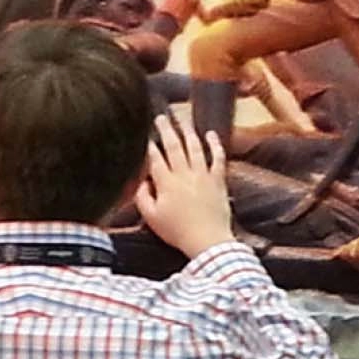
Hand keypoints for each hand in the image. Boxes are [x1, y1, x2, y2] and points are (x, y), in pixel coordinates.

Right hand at [135, 115, 233, 257]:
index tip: (143, 135)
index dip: (148, 145)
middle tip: (161, 118)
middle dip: (166, 130)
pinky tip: (211, 134)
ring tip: (182, 121)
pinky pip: (217, 158)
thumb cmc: (177, 231)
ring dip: (188, 132)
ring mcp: (203, 175)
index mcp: (166, 183)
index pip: (154, 158)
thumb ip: (142, 197)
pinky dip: (215, 145)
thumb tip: (140, 181)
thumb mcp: (151, 217)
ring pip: (194, 147)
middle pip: (174, 146)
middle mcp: (184, 174)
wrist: (207, 241)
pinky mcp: (218, 180)